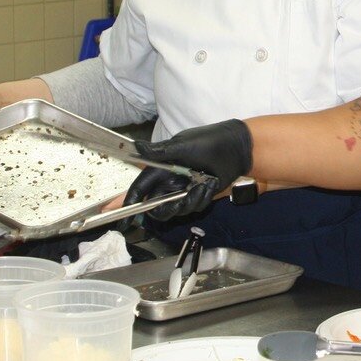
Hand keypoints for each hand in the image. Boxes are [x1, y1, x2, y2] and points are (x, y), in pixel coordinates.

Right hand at [123, 120, 252, 221]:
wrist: (237, 148)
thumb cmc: (209, 142)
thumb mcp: (183, 145)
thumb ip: (160, 152)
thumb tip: (137, 146)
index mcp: (161, 168)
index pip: (140, 188)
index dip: (129, 203)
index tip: (124, 218)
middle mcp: (169, 181)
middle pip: (156, 206)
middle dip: (166, 208)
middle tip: (178, 202)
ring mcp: (183, 190)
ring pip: (175, 209)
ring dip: (189, 201)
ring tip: (203, 184)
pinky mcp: (197, 196)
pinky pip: (193, 207)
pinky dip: (202, 198)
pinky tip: (211, 183)